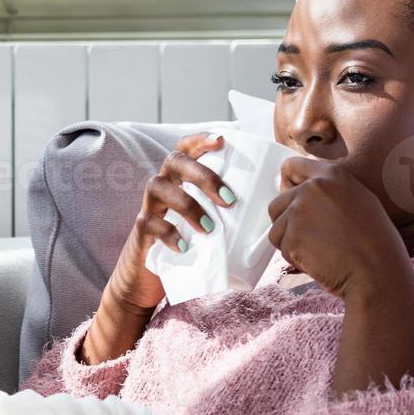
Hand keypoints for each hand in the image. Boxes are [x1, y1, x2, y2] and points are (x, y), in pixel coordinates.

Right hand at [101, 131, 235, 315]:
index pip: (186, 147)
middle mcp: (163, 183)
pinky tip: (184, 246)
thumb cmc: (188, 241)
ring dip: (187, 204)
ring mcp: (149, 204)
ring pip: (158, 187)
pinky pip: (149, 222)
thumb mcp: (207, 221)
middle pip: (175, 161)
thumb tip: (272, 210)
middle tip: (229, 199)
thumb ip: (227, 211)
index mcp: (180, 176)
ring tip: (210, 228)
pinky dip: (168, 232)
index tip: (222, 141)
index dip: (201, 139)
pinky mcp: (141, 229)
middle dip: (203, 175)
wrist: (149, 275)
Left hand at [267, 157, 413, 302]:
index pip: (291, 166)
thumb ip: (331, 190)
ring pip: (277, 229)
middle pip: (277, 203)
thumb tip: (303, 191)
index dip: (288, 185)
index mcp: (332, 175)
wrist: (376, 271)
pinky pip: (282, 248)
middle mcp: (312, 188)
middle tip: (313, 238)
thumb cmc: (375, 242)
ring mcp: (299, 212)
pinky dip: (296, 258)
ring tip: (321, 251)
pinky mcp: (291, 236)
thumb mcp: (360, 200)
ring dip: (292, 243)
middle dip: (288, 222)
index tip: (292, 201)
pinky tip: (320, 260)